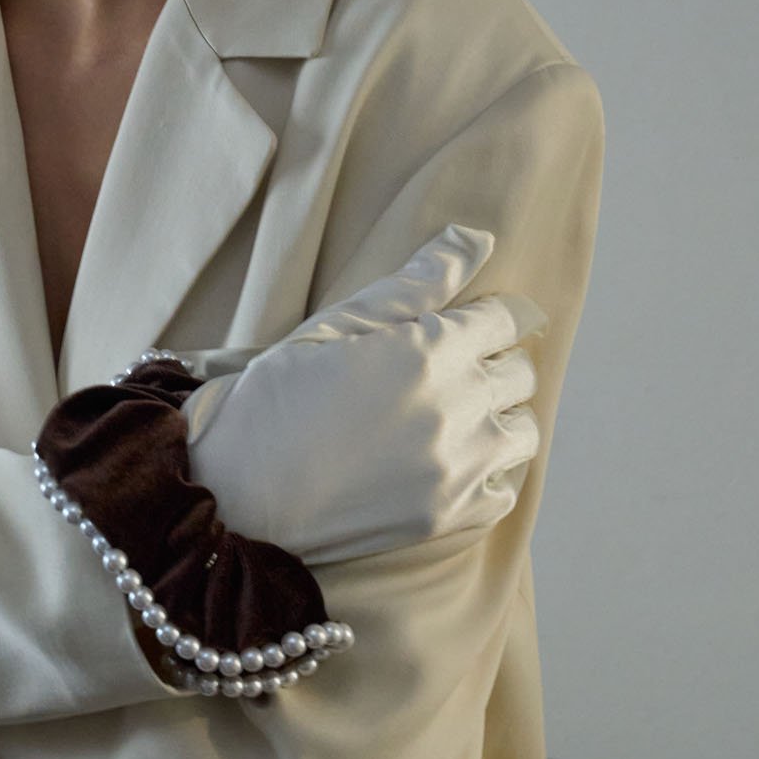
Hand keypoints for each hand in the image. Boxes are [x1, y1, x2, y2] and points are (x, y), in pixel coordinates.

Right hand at [171, 224, 546, 565]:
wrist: (235, 492)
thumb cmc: (275, 399)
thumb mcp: (334, 326)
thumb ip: (413, 284)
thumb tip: (474, 239)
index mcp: (428, 351)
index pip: (506, 319)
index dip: (493, 315)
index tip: (479, 322)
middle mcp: (455, 409)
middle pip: (519, 372)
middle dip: (493, 362)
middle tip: (449, 370)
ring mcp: (457, 470)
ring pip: (522, 431)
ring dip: (498, 417)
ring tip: (452, 418)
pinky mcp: (449, 520)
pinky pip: (505, 489)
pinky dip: (489, 472)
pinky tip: (447, 463)